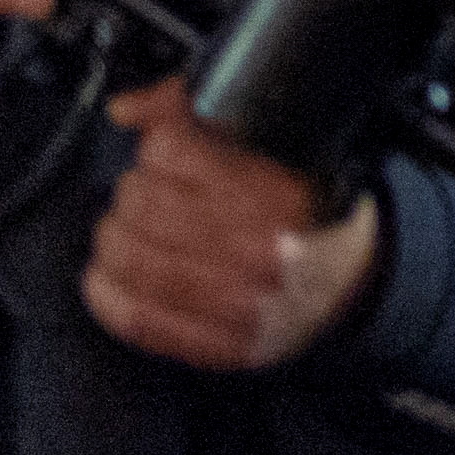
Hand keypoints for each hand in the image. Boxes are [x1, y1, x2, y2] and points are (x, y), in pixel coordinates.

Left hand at [83, 80, 382, 371]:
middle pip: (143, 204)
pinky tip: (106, 274)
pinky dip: (105, 291)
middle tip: (142, 192)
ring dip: (114, 237)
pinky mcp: (217, 345)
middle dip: (132, 191)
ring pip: (131, 258)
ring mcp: (237, 305)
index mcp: (279, 194)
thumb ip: (196, 116)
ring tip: (124, 230)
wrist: (349, 284)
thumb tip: (123, 109)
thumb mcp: (275, 150)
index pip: (172, 151)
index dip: (156, 146)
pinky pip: (134, 316)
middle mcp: (260, 252)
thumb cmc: (309, 213)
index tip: (162, 152)